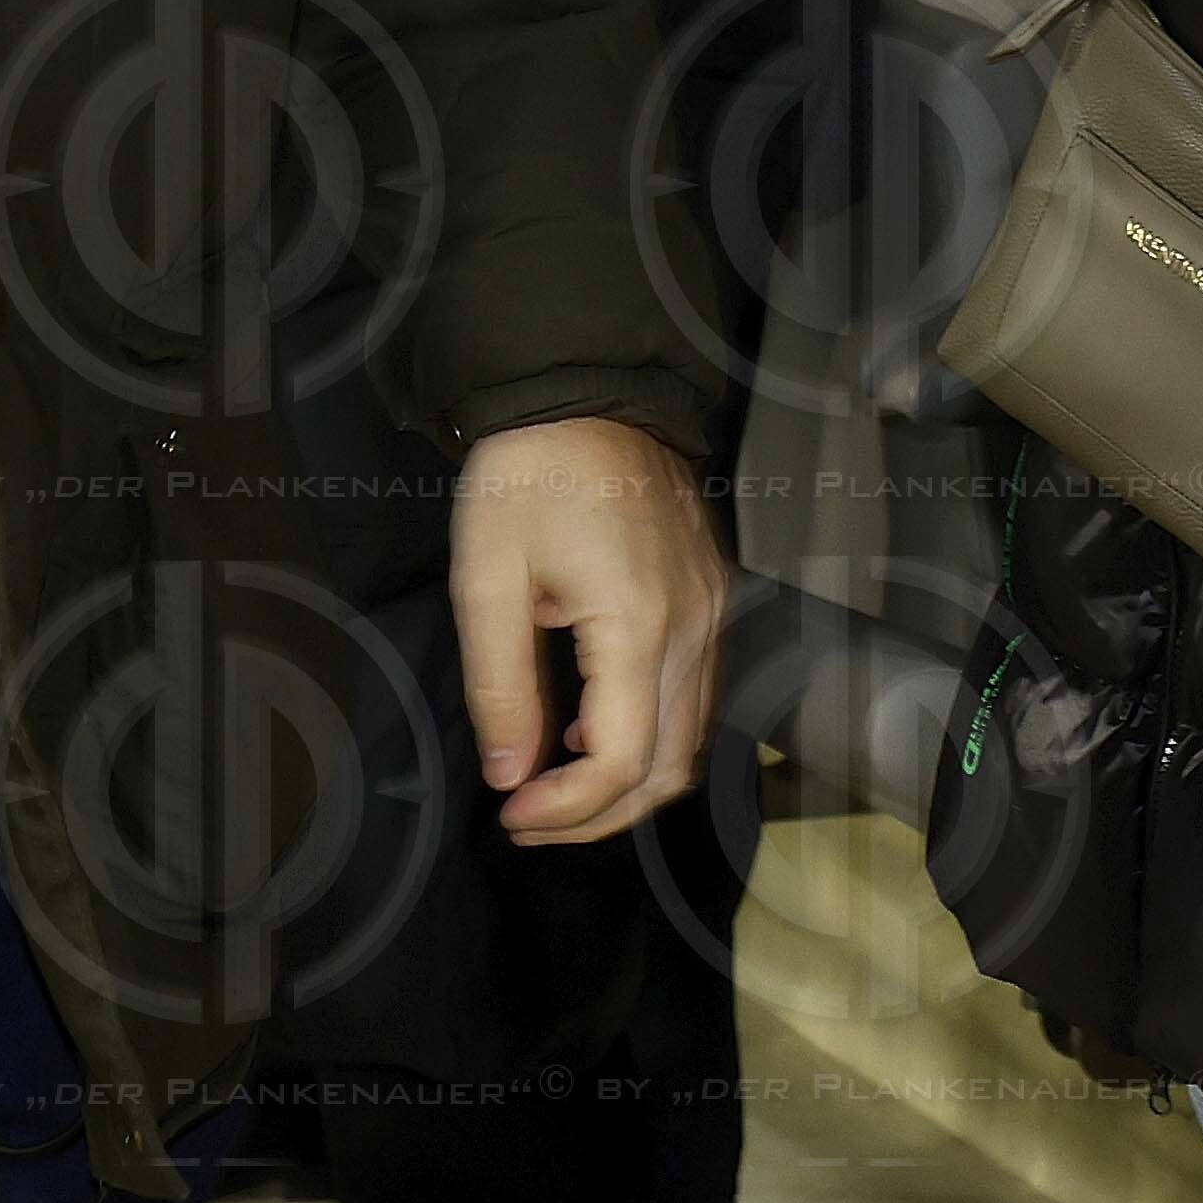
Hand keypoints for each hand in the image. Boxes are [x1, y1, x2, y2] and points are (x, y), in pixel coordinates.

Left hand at [450, 418, 723, 843]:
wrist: (585, 386)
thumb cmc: (527, 475)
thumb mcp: (488, 576)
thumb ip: (500, 685)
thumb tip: (509, 775)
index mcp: (639, 624)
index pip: (622, 762)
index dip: (568, 810)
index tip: (512, 814)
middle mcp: (695, 627)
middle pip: (670, 769)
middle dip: (600, 814)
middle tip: (531, 816)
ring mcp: (714, 610)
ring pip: (692, 738)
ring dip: (630, 779)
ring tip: (555, 777)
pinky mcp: (713, 595)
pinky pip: (698, 694)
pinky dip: (652, 731)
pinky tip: (592, 721)